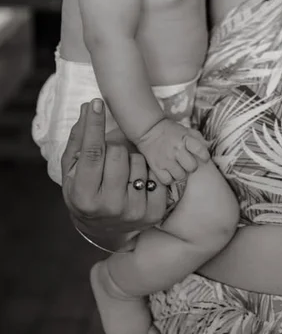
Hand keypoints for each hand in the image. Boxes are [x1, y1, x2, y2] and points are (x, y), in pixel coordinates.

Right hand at [62, 99, 166, 239]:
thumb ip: (78, 141)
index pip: (92, 153)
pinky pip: (157, 175)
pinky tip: (138, 182)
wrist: (104, 230)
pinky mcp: (154, 212)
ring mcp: (134, 211)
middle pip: (118, 153)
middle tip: (110, 158)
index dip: (94, 125)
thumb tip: (87, 107)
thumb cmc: (85, 193)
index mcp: (84, 196)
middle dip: (114, 148)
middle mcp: (109, 206)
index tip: (96, 103)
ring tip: (123, 174)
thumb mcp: (72, 172)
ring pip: (139, 161)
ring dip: (132, 161)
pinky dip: (148, 173)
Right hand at [135, 118, 209, 185]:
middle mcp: (176, 150)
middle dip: (191, 166)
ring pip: (180, 176)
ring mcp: (166, 159)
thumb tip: (208, 147)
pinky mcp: (156, 167)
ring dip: (180, 173)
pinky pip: (167, 180)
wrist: (149, 130)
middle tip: (187, 163)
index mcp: (185, 139)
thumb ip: (198, 138)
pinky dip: (169, 178)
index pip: (201, 150)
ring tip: (177, 167)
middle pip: (192, 167)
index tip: (204, 158)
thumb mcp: (186, 130)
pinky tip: (169, 172)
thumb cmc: (171, 131)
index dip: (205, 156)